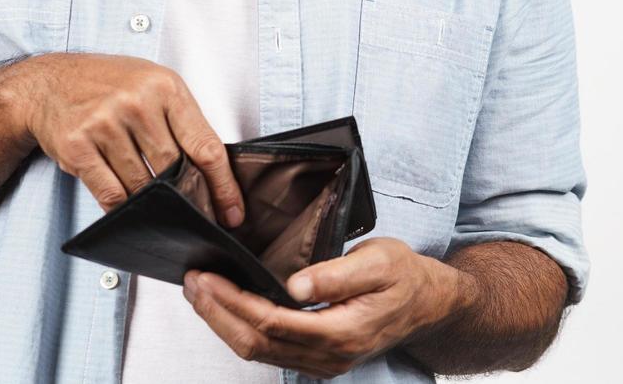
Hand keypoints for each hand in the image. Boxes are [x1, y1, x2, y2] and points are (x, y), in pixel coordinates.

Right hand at [11, 52, 244, 226]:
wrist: (48, 83)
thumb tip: (211, 171)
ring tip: (153, 203)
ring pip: (142, 185)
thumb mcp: (152, 84)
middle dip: (187, 197)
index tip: (232, 211)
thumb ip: (180, 120)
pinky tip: (126, 203)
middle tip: (194, 214)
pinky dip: (121, 205)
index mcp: (164, 87)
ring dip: (151, 201)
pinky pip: (110, 193)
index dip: (222, 185)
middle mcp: (135, 102)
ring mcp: (104, 124)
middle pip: (173, 169)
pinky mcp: (77, 147)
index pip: (205, 145)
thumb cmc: (106, 84)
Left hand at [180, 237, 463, 378]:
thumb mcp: (380, 261)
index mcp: (342, 332)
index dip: (233, 301)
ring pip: (258, 352)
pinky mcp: (317, 358)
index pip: (272, 321)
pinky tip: (226, 307)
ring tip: (198, 292)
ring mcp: (322, 362)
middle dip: (216, 313)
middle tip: (191, 282)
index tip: (207, 277)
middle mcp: (328, 356)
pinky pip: (269, 350)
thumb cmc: (406, 277)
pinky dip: (240, 328)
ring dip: (223, 322)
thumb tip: (296, 285)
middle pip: (256, 343)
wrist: (431, 305)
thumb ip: (338, 274)